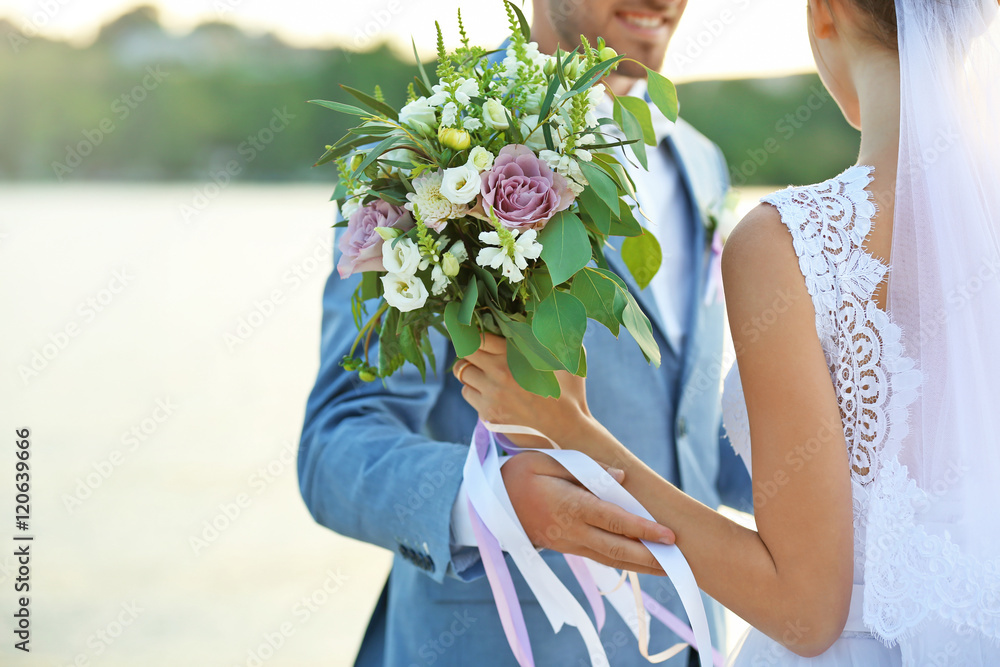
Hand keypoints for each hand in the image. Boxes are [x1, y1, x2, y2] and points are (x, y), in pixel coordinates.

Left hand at [454, 333, 591, 447]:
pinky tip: (489, 390)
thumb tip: (540, 316)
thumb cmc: (568, 391)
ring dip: (471, 369)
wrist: (567, 430)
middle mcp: (500, 373)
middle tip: (478, 350)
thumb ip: (550, 336)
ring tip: (484, 371)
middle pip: (465, 352)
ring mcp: (492, 394)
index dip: (474, 332)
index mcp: (517, 355)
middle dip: (470, 349)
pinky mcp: (488, 413)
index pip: (478, 336)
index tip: (475, 332)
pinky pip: (467, 393)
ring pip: (463, 373)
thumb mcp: (565, 358)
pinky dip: (474, 389)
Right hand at [502, 451, 673, 574]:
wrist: (490, 503)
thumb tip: (621, 478)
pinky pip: (600, 558)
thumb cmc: (520, 474)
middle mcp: (572, 531)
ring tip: (669, 569)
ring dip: (641, 566)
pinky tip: (640, 563)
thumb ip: (587, 469)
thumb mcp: (548, 460)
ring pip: (611, 559)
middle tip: (680, 561)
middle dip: (651, 557)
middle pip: (618, 549)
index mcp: (570, 506)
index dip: (643, 530)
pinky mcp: (567, 548)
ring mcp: (569, 543)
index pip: (614, 521)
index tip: (668, 535)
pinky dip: (623, 563)